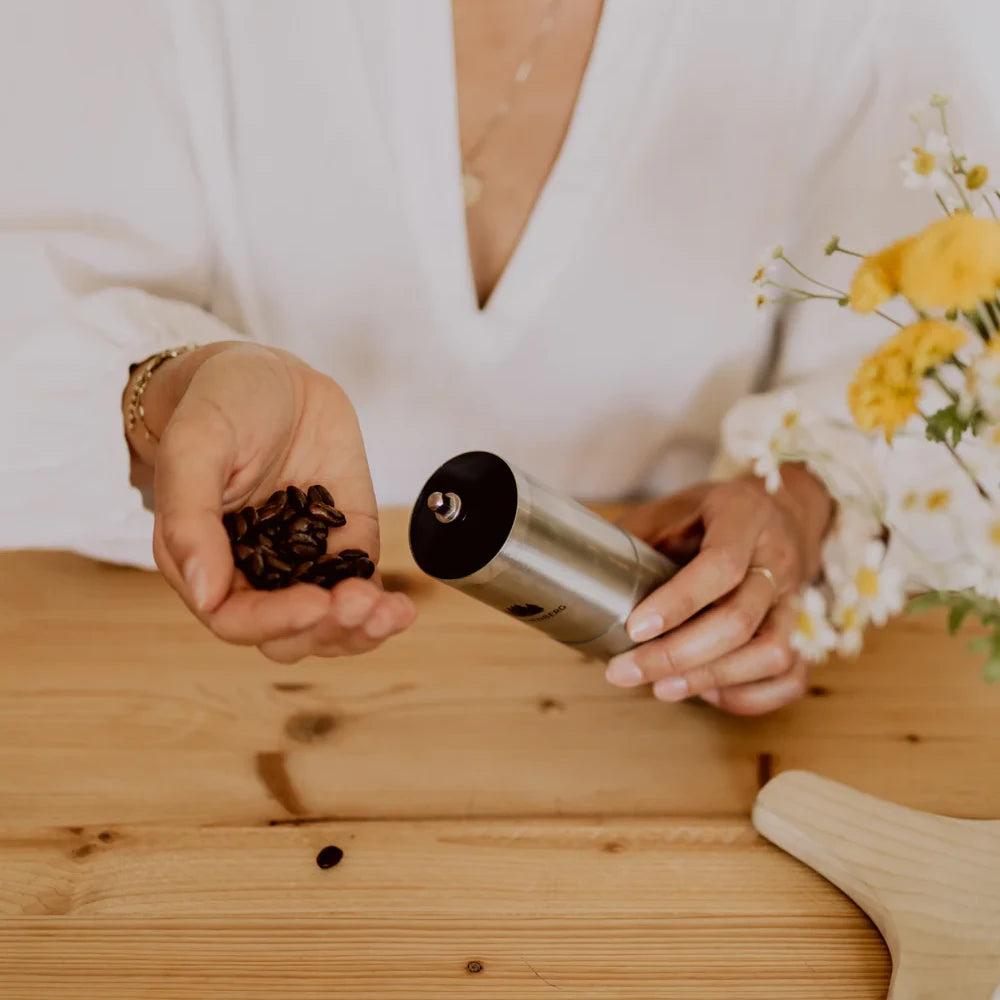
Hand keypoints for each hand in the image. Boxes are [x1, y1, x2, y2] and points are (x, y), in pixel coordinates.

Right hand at [124, 341, 415, 661]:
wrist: (272, 376)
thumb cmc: (220, 405)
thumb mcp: (196, 446)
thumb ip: (190, 518)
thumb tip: (204, 593)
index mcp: (205, 559)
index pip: (233, 617)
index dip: (273, 621)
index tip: (315, 605)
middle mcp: (253, 572)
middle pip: (287, 634)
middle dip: (326, 629)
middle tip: (358, 603)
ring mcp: (302, 563)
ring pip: (327, 625)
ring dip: (359, 629)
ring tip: (389, 613)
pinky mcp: (344, 547)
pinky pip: (360, 592)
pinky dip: (381, 609)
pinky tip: (401, 609)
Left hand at [605, 467, 832, 715]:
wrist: (779, 513)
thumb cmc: (712, 515)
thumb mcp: (672, 507)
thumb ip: (636, 536)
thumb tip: (584, 573)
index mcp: (743, 516)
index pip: (721, 566)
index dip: (677, 603)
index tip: (634, 628)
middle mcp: (778, 559)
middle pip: (740, 620)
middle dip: (677, 655)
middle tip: (624, 671)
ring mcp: (795, 599)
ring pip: (770, 654)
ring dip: (710, 679)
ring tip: (660, 688)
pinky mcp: (801, 632)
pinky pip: (790, 678)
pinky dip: (748, 697)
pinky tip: (706, 692)